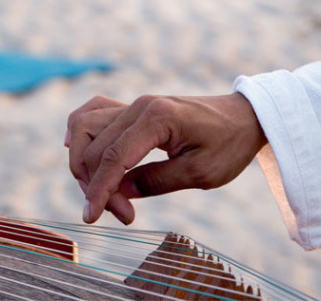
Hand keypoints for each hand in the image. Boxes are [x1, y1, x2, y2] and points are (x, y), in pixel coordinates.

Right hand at [66, 93, 266, 224]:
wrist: (245, 117)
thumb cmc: (229, 144)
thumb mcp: (200, 174)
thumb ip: (156, 182)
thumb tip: (119, 193)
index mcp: (157, 118)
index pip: (113, 156)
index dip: (99, 189)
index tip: (91, 217)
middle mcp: (138, 106)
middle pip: (95, 146)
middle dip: (98, 185)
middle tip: (123, 214)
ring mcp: (132, 104)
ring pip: (84, 126)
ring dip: (83, 161)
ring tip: (103, 190)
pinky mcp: (132, 108)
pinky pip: (93, 113)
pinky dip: (79, 131)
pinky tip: (75, 148)